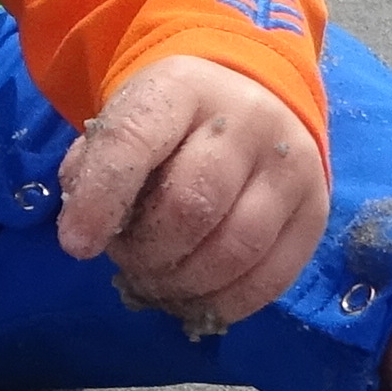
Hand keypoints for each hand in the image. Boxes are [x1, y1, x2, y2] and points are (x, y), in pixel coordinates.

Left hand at [56, 56, 326, 333]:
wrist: (251, 100)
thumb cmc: (172, 125)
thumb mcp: (126, 121)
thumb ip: (95, 168)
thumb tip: (87, 231)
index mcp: (182, 88)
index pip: (134, 143)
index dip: (100, 200)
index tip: (76, 245)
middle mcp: (248, 121)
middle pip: (191, 207)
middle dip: (146, 252)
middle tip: (128, 260)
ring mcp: (290, 167)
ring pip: (235, 249)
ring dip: (184, 283)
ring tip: (158, 281)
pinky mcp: (315, 211)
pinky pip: (271, 277)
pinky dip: (225, 302)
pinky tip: (196, 298)